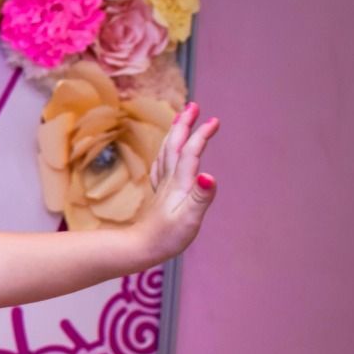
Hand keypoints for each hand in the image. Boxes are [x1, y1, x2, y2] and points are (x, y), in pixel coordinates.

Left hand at [134, 102, 219, 264]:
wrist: (139, 248)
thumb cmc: (166, 237)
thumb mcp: (189, 219)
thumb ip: (200, 197)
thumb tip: (209, 176)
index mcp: (178, 184)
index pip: (190, 153)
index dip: (201, 135)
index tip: (214, 120)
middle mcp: (169, 180)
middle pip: (175, 145)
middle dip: (184, 124)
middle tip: (193, 105)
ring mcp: (162, 186)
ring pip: (166, 152)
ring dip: (175, 133)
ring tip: (181, 118)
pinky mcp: (159, 194)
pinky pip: (162, 165)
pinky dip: (167, 151)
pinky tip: (167, 152)